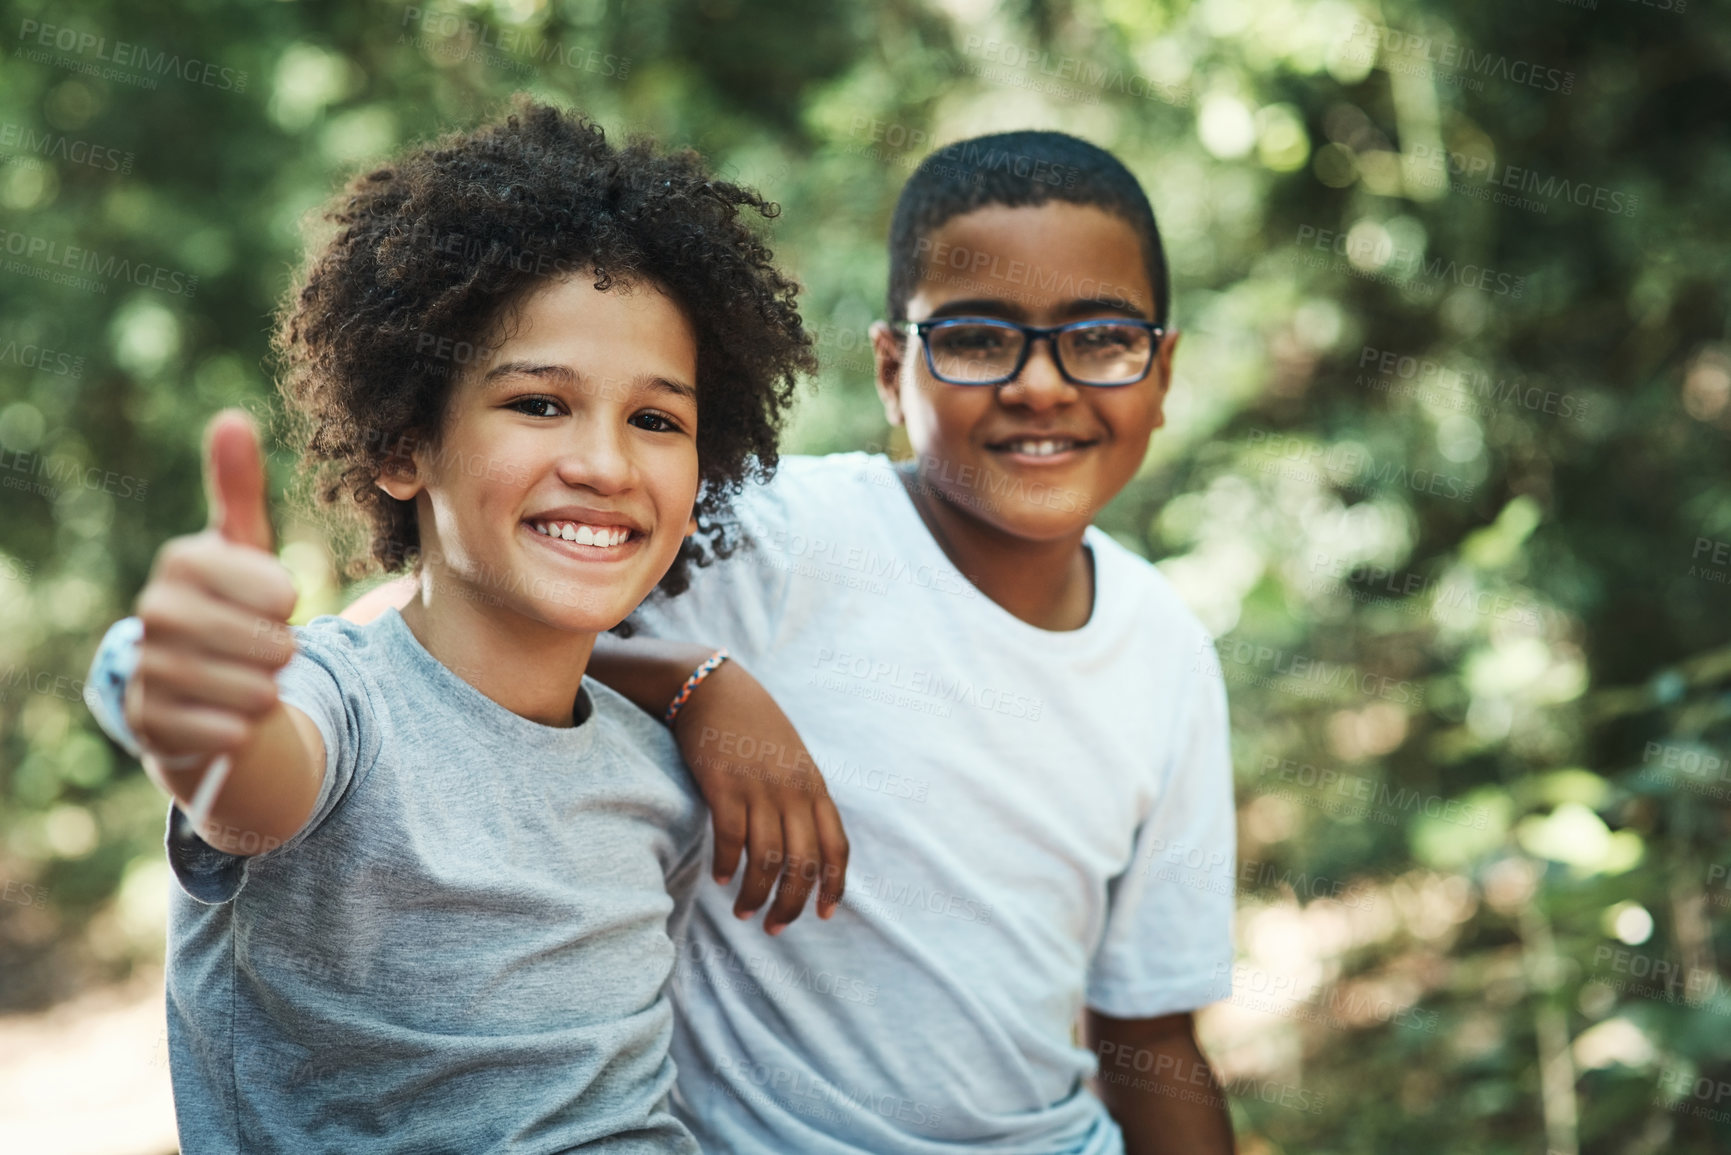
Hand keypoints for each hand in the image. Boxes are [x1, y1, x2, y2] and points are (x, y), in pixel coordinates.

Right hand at [126, 410, 297, 782]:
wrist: (200, 688)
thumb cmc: (232, 607)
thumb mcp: (243, 549)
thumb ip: (239, 489)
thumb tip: (231, 417)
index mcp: (182, 562)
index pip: (275, 588)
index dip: (286, 601)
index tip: (275, 600)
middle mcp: (155, 612)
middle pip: (269, 643)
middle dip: (281, 652)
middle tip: (266, 649)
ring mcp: (147, 670)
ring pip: (252, 691)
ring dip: (266, 691)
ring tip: (251, 681)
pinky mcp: (150, 724)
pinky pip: (225, 734)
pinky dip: (242, 731)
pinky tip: (232, 720)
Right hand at [672, 662, 849, 933]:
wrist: (714, 689)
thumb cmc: (753, 728)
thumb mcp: (792, 760)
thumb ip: (802, 798)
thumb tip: (802, 845)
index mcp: (814, 787)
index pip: (836, 847)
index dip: (834, 886)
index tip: (825, 915)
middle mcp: (792, 792)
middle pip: (802, 863)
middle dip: (791, 904)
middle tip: (775, 928)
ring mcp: (759, 789)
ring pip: (766, 859)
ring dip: (756, 894)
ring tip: (744, 911)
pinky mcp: (724, 787)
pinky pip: (729, 839)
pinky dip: (726, 865)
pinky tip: (720, 878)